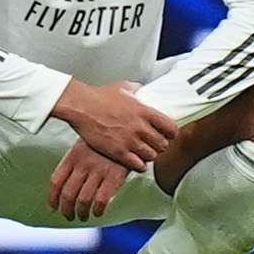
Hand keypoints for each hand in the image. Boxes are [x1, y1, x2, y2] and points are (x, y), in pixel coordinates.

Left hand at [47, 138, 130, 221]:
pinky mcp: (114, 176)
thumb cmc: (106, 140)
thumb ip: (75, 162)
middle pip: (68, 194)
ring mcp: (98, 170)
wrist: (130, 133)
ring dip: (81, 213)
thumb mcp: (86, 144)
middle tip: (70, 216)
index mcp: (73, 155)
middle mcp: (83, 164)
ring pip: (83, 200)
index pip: (56, 181)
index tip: (54, 207)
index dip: (53, 198)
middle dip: (67, 210)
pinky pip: (101, 200)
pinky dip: (97, 210)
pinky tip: (97, 212)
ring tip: (83, 216)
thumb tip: (63, 185)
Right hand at [52, 79, 176, 171]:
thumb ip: (137, 90)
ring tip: (145, 153)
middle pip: (163, 144)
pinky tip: (136, 162)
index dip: (172, 133)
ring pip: (151, 156)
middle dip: (161, 146)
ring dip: (150, 156)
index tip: (169, 135)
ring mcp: (129, 140)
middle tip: (155, 145)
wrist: (81, 106)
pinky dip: (139, 165)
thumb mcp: (124, 87)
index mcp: (145, 111)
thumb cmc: (99, 96)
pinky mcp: (118, 151)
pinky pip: (137, 165)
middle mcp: (140, 127)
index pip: (171, 128)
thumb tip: (141, 89)